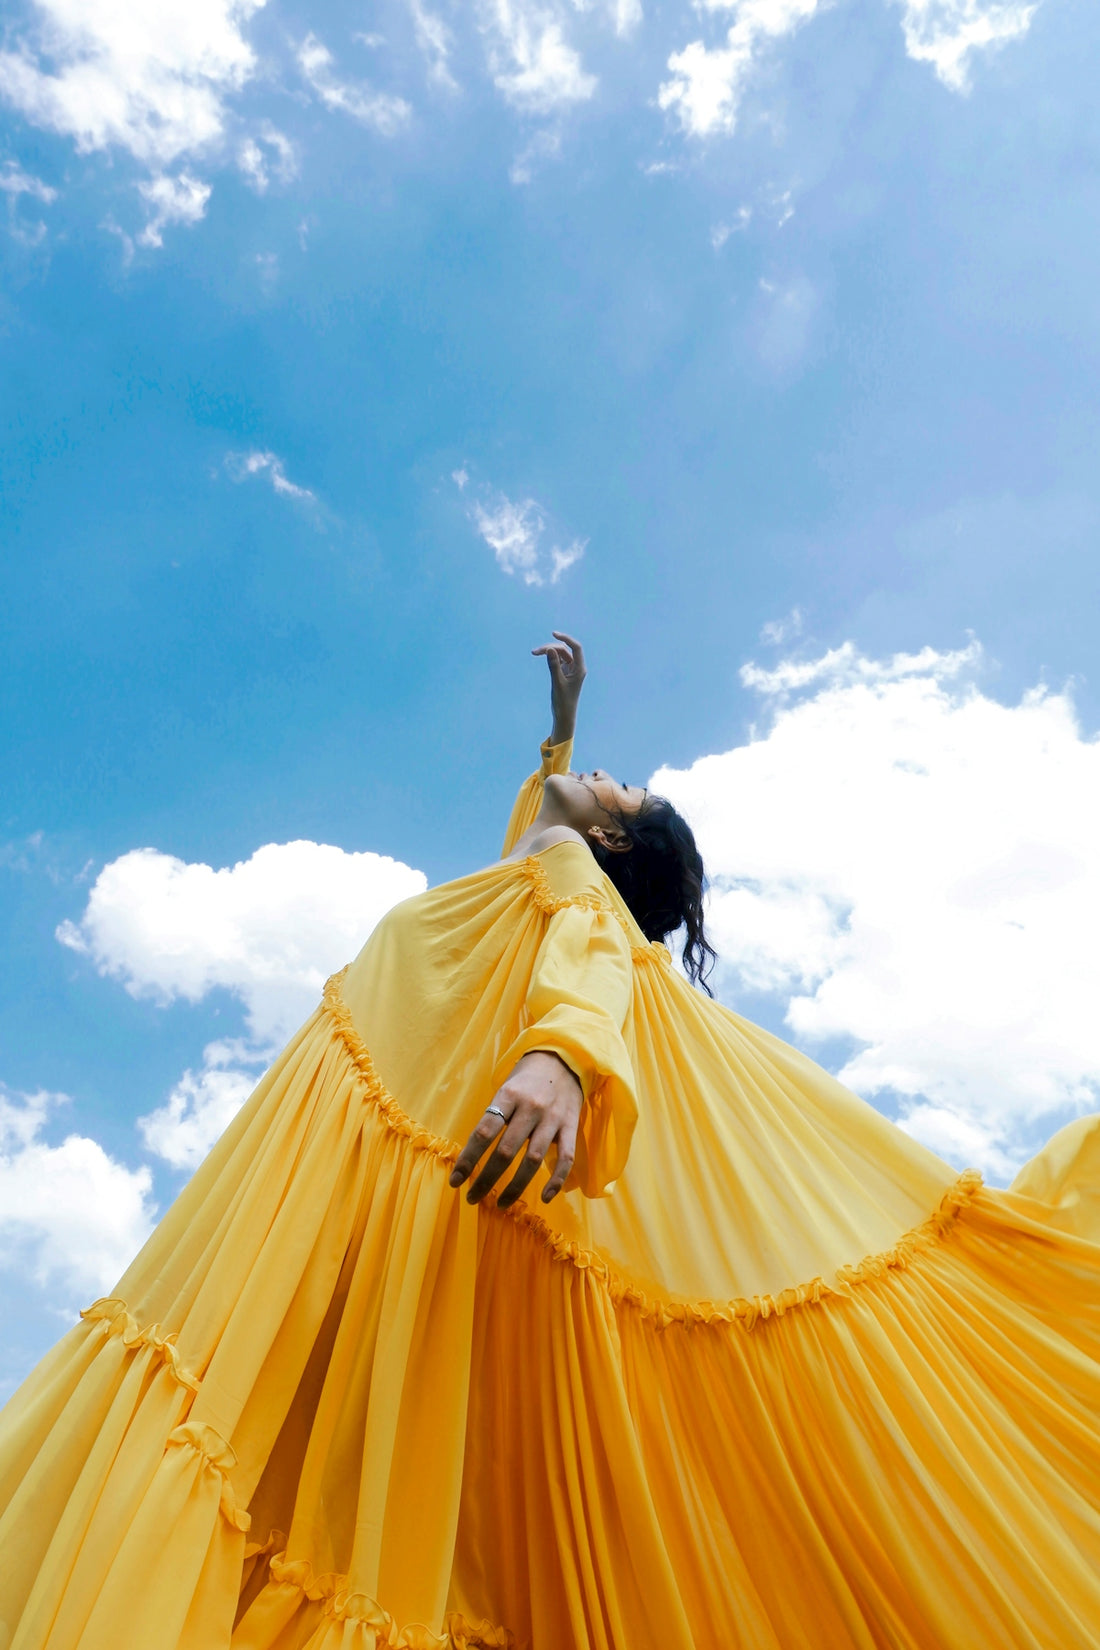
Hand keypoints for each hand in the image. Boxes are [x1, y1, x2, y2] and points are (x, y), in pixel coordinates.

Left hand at [449, 1050, 581, 1208]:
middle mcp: (530, 1107)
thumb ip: (494, 1117)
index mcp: (508, 1096)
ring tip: (501, 1204)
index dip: (468, 1159)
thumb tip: (473, 1154)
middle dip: (486, 1179)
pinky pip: (565, 1158)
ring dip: (515, 1187)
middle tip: (472, 1197)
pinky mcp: (571, 1126)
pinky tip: (545, 1198)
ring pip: (533, 1160)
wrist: (563, 1059)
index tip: (456, 1180)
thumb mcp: (505, 1089)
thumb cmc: (526, 1080)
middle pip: (506, 1151)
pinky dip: (556, 1181)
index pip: (484, 1132)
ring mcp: (552, 1118)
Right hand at [532, 632, 585, 743]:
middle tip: (535, 651)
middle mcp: (577, 667)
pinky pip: (558, 660)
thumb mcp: (557, 683)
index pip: (575, 648)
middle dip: (551, 647)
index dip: (566, 638)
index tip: (554, 634)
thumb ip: (554, 666)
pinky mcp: (564, 673)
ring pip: (560, 654)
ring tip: (534, 652)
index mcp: (580, 669)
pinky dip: (550, 657)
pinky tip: (541, 656)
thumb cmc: (563, 702)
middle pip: (565, 650)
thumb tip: (550, 650)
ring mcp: (571, 669)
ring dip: (548, 651)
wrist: (564, 715)